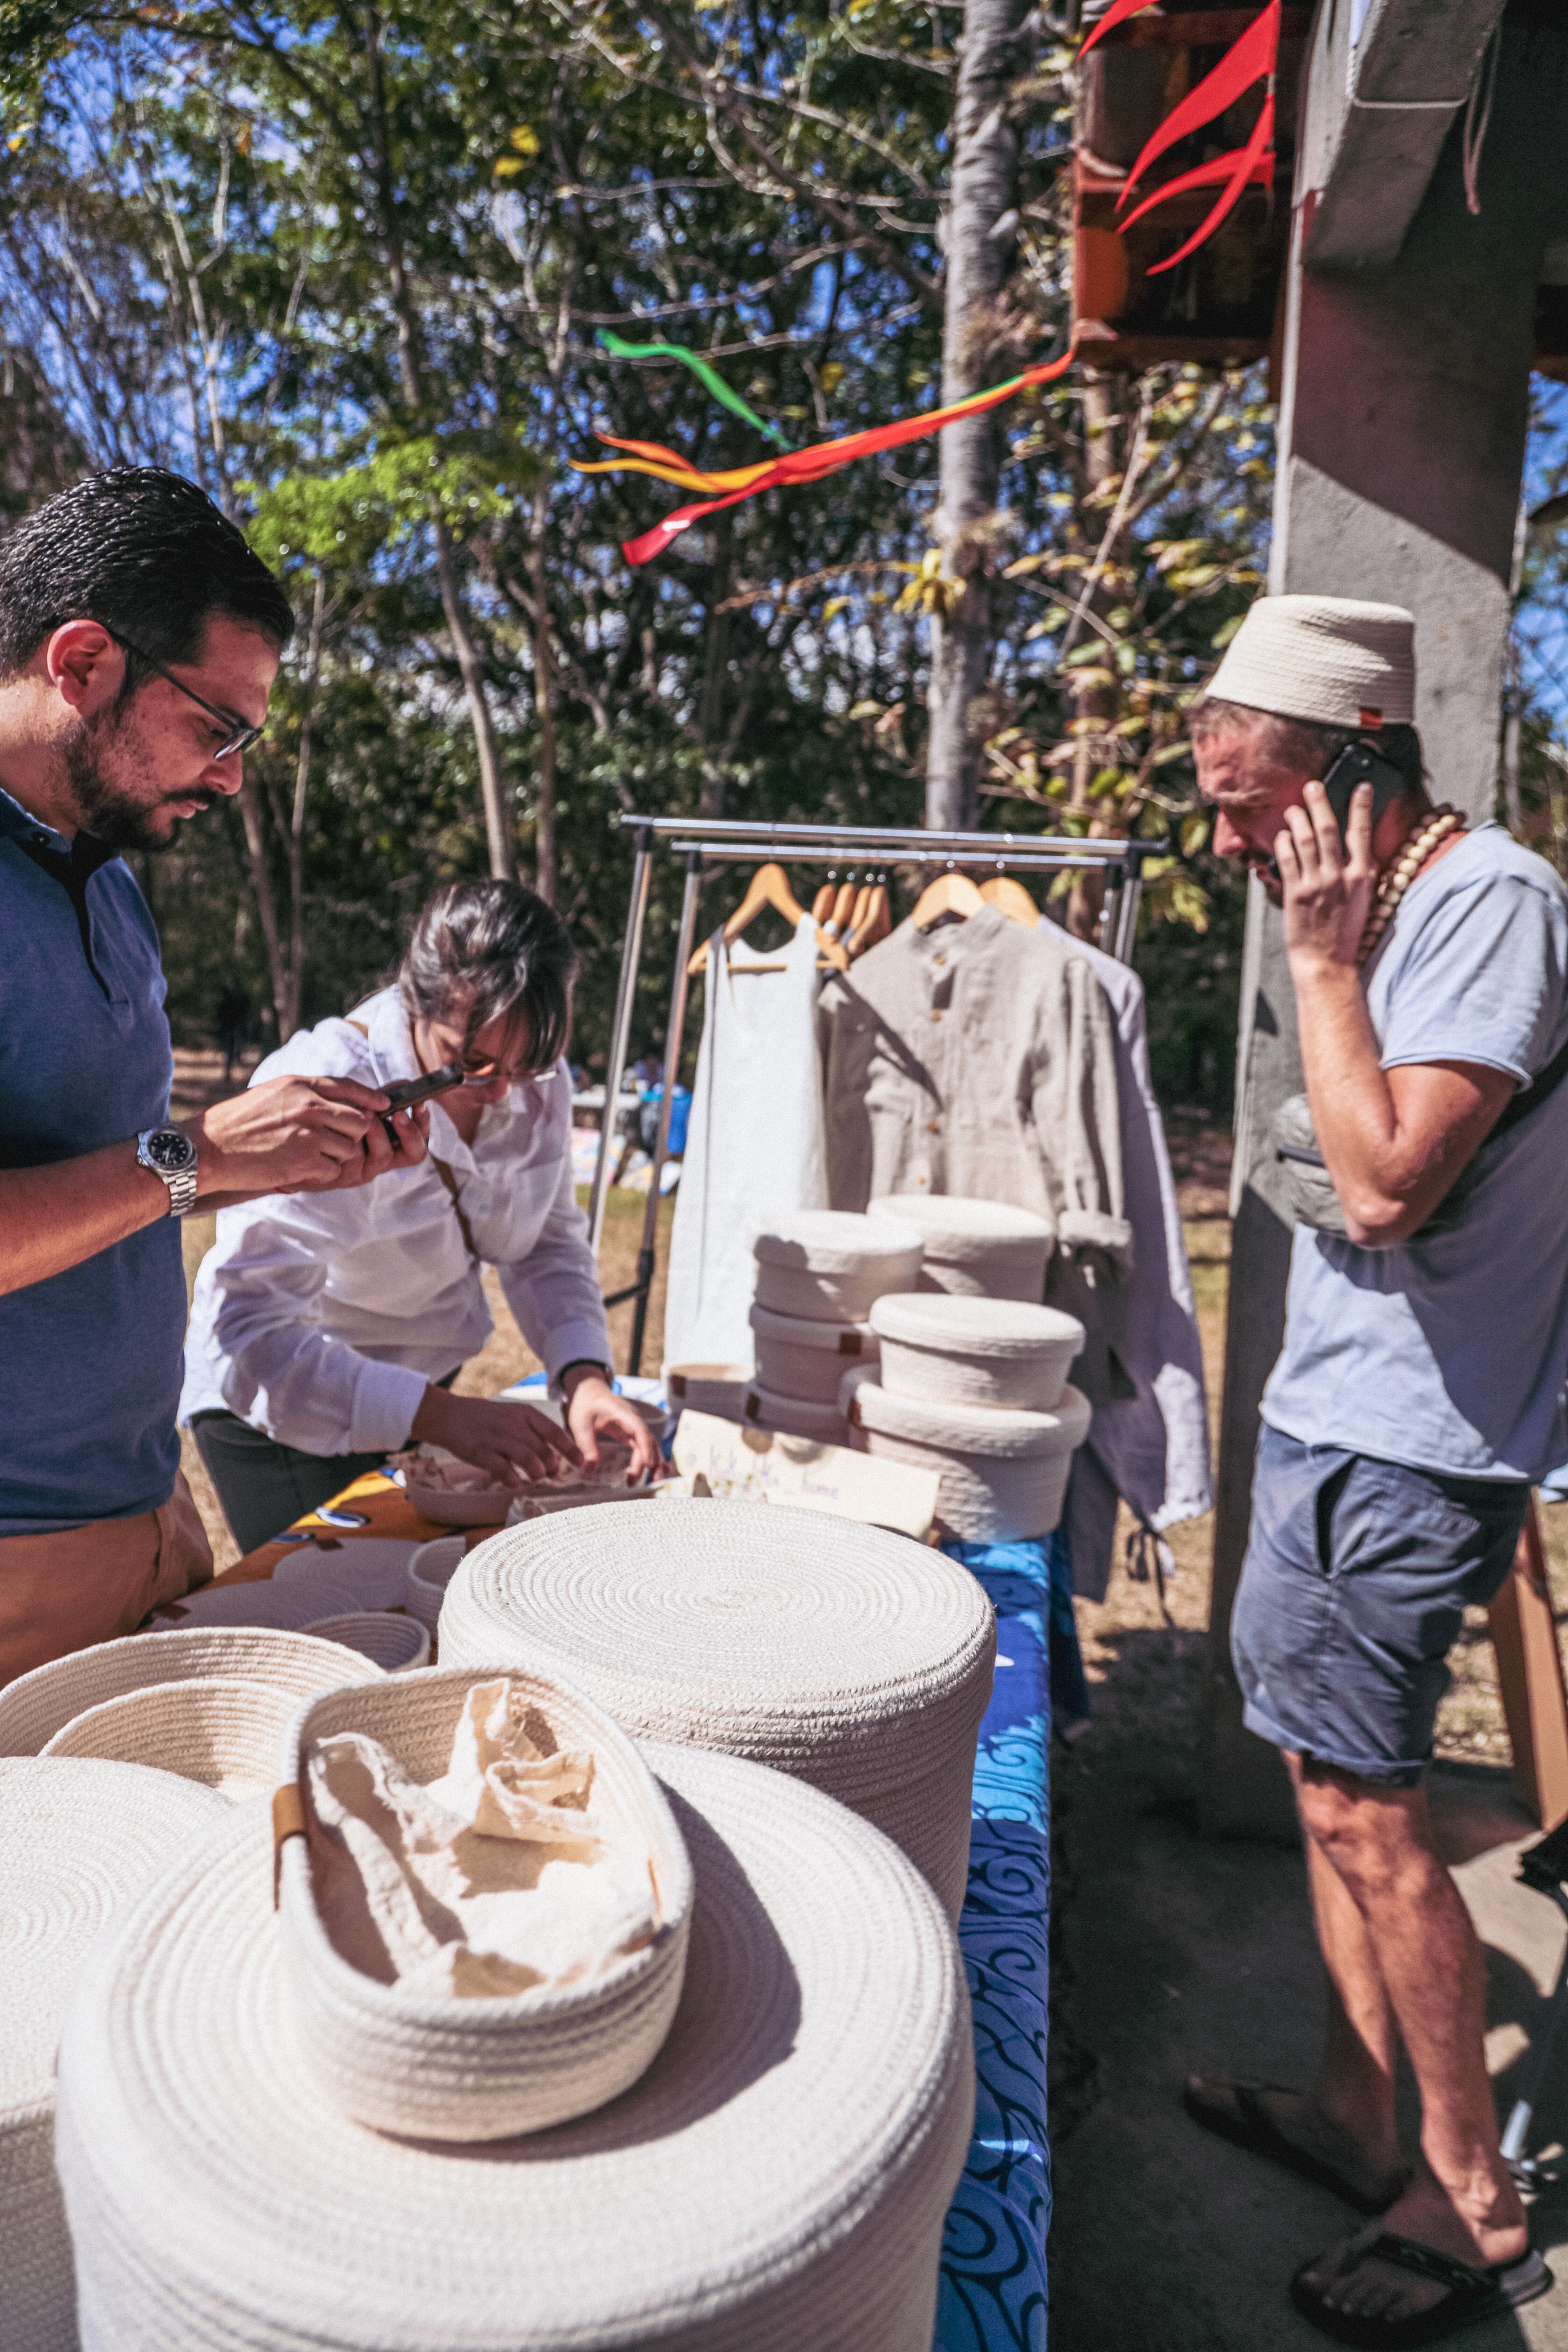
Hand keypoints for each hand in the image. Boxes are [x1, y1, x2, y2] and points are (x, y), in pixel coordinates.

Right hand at [185, 1075, 429, 1199]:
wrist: (209, 1148)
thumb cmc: (236, 1122)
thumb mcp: (272, 1094)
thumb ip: (304, 1094)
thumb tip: (335, 1102)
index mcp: (300, 1085)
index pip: (349, 1086)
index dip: (371, 1097)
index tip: (383, 1105)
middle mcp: (309, 1105)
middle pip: (360, 1121)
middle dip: (353, 1135)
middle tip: (333, 1143)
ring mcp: (309, 1133)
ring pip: (349, 1148)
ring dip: (334, 1157)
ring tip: (307, 1157)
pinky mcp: (304, 1160)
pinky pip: (333, 1170)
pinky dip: (322, 1174)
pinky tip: (300, 1170)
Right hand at [409, 1384, 581, 1486]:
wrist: (449, 1414)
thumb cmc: (484, 1417)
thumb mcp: (512, 1413)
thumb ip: (532, 1430)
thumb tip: (555, 1452)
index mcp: (524, 1413)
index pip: (555, 1432)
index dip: (570, 1449)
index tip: (580, 1462)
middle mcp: (513, 1424)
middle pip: (544, 1450)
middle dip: (552, 1466)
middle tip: (551, 1473)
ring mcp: (496, 1438)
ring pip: (528, 1460)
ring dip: (536, 1473)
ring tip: (534, 1477)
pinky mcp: (480, 1452)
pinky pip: (503, 1470)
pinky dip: (513, 1479)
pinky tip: (514, 1482)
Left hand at [563, 1369, 659, 1478]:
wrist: (589, 1390)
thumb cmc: (585, 1404)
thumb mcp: (580, 1424)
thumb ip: (586, 1446)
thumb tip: (589, 1469)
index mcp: (623, 1414)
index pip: (640, 1431)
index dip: (646, 1448)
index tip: (648, 1465)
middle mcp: (633, 1419)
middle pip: (648, 1440)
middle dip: (651, 1460)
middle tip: (647, 1481)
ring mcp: (634, 1426)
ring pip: (650, 1444)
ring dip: (654, 1461)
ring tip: (655, 1480)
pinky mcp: (631, 1432)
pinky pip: (644, 1445)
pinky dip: (651, 1457)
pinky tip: (656, 1470)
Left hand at [1277, 779, 1375, 976]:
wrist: (1327, 963)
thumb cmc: (1345, 932)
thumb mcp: (1364, 900)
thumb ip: (1362, 872)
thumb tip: (1361, 846)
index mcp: (1362, 877)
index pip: (1362, 833)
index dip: (1361, 807)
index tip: (1361, 786)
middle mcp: (1339, 877)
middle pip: (1328, 829)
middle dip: (1320, 803)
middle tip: (1312, 785)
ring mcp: (1316, 884)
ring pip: (1305, 840)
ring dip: (1297, 819)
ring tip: (1294, 808)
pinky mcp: (1295, 893)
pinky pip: (1286, 860)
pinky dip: (1283, 843)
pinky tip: (1282, 835)